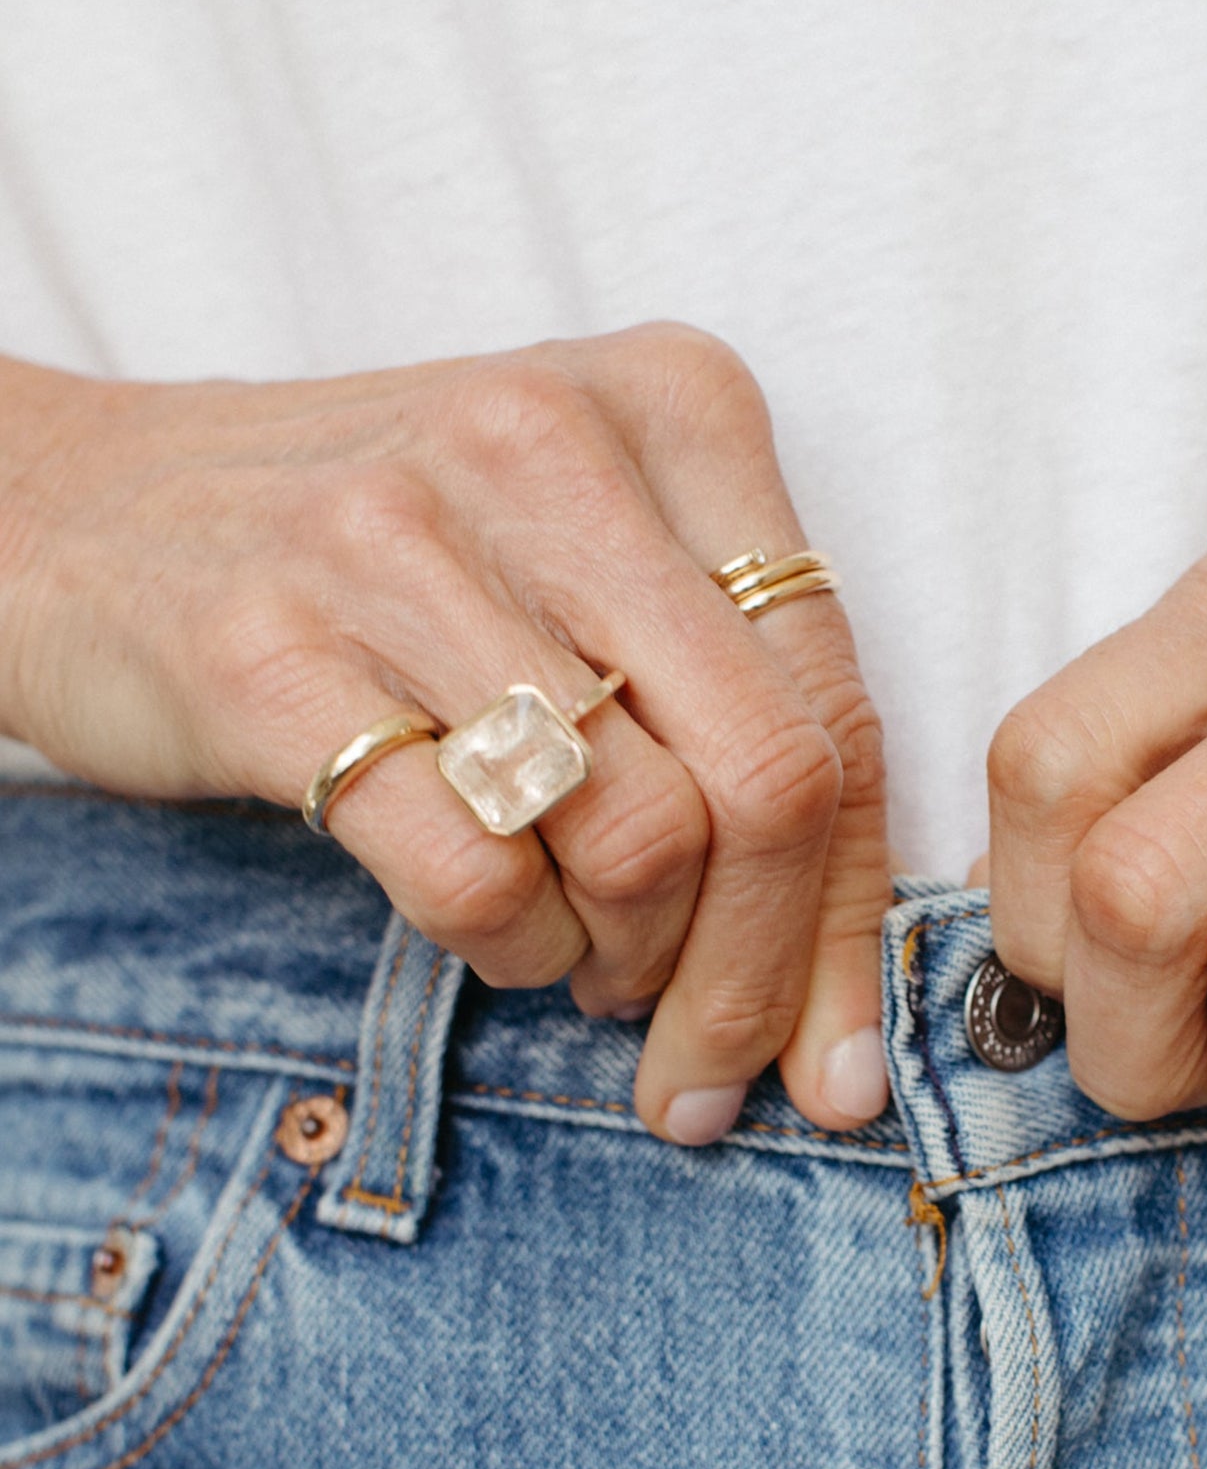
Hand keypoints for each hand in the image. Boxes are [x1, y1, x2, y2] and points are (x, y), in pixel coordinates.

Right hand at [0, 328, 891, 1139]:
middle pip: (769, 782)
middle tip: (713, 1062)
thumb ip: (742, 720)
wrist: (88, 509)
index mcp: (679, 406)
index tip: (839, 1053)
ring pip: (640, 840)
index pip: (839, 702)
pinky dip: (515, 950)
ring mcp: (403, 541)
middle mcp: (556, 448)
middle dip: (762, 976)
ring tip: (590, 953)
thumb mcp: (598, 569)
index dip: (856, 912)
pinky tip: (500, 927)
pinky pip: (479, 878)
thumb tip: (842, 1006)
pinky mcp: (271, 652)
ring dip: (630, 959)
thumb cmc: (397, 560)